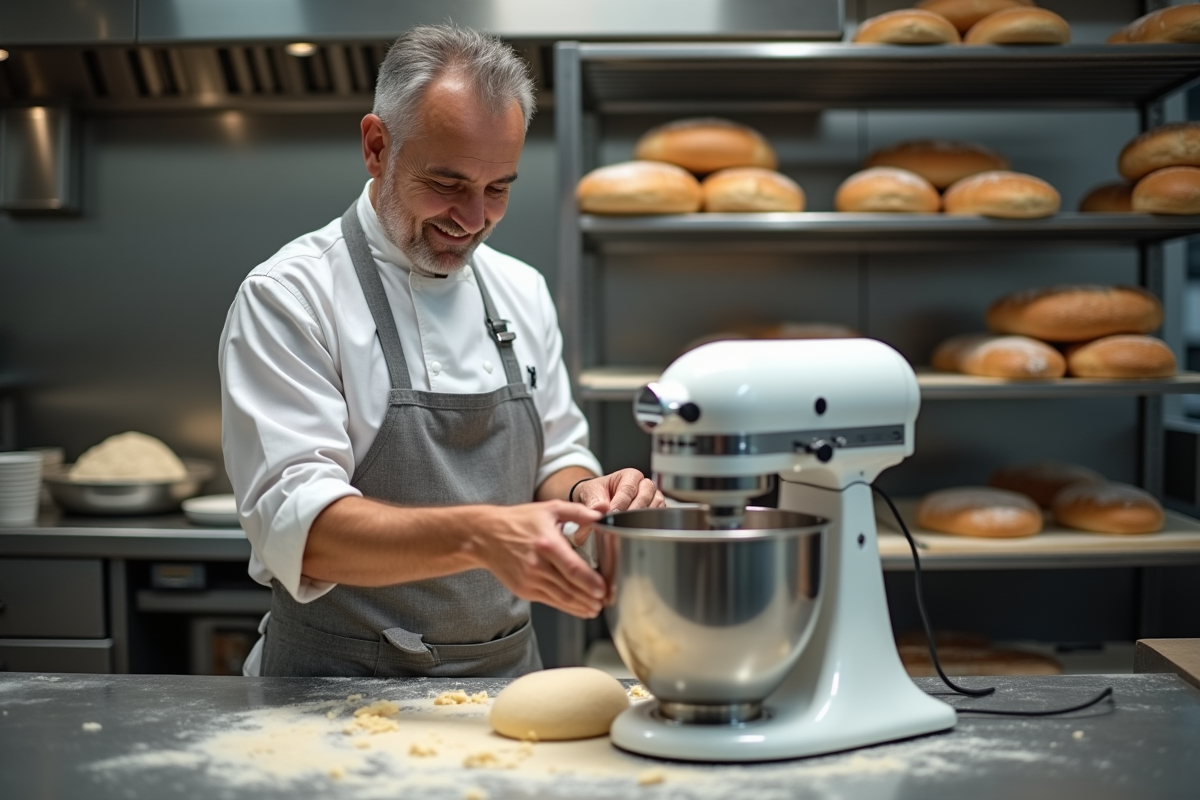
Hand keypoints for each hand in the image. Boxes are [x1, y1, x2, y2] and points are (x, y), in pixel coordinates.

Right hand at [469, 501, 605, 618]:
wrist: (485, 536)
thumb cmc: (518, 521)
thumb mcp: (549, 509)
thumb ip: (577, 512)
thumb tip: (601, 513)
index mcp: (546, 543)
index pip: (573, 568)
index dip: (590, 582)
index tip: (603, 589)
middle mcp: (537, 564)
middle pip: (569, 588)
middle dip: (591, 598)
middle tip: (606, 600)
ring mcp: (529, 580)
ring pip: (561, 599)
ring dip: (581, 606)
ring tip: (596, 608)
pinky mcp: (524, 589)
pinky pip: (550, 601)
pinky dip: (566, 607)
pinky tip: (578, 607)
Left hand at [570, 468, 664, 545]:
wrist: (598, 501)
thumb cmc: (597, 493)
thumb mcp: (590, 493)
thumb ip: (594, 501)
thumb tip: (600, 508)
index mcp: (630, 476)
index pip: (629, 488)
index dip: (621, 502)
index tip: (612, 513)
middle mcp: (644, 485)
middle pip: (646, 496)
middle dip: (633, 510)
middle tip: (620, 521)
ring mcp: (652, 498)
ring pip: (655, 506)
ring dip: (642, 518)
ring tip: (627, 526)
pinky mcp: (655, 511)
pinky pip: (658, 517)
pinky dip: (649, 524)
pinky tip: (636, 529)